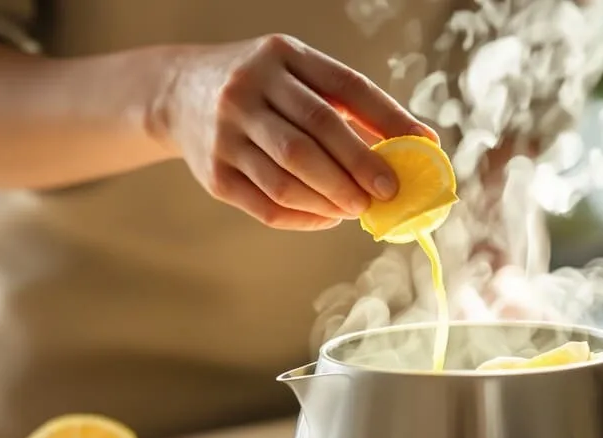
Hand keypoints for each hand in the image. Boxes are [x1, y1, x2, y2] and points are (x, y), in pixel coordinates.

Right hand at [158, 35, 437, 230]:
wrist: (179, 93)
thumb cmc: (262, 88)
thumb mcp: (297, 75)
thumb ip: (346, 107)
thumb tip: (410, 149)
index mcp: (282, 56)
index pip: (345, 87)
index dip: (388, 119)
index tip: (423, 147)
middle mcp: (248, 89)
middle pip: (314, 136)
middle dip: (358, 168)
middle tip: (387, 193)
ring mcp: (225, 133)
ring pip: (288, 178)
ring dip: (332, 199)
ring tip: (358, 208)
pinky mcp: (214, 175)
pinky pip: (267, 206)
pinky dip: (306, 217)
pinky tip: (328, 216)